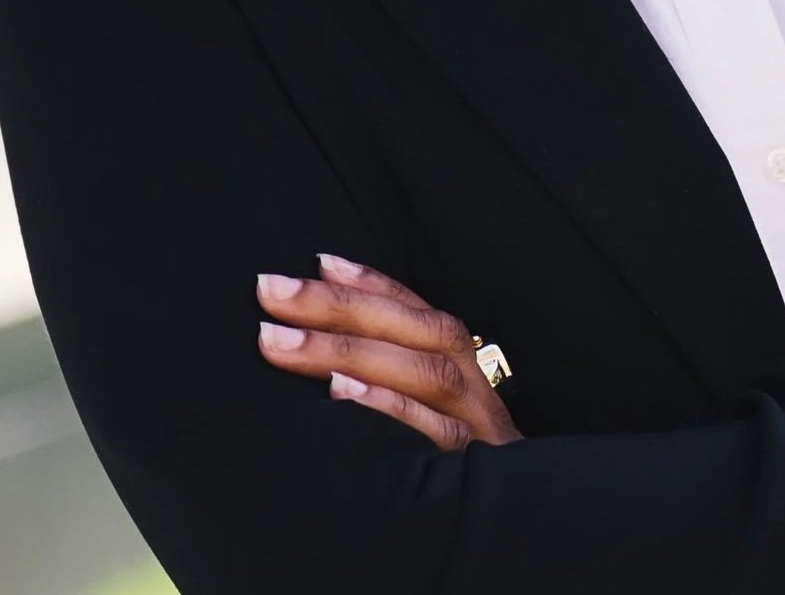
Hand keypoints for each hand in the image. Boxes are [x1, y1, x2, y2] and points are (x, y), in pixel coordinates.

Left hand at [255, 251, 523, 450]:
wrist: (513, 524)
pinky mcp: (472, 471)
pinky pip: (432, 435)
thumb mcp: (431, 406)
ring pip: (424, 375)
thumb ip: (392, 367)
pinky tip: (341, 396)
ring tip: (291, 343)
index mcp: (461, 363)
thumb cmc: (450, 458)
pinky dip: (389, 409)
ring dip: (352, 352)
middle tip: (271, 293)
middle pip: (416, 331)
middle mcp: (473, 385)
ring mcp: (476, 427)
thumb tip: (314, 328)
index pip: (415, 310)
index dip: (370, 282)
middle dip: (340, 308)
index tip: (317, 260)